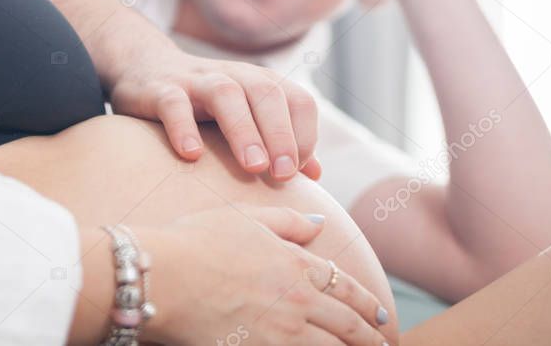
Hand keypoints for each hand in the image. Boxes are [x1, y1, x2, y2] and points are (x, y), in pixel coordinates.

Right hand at [108, 47, 321, 181]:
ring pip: (226, 95)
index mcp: (259, 83)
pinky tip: (191, 155)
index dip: (304, 134)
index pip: (298, 100)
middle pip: (266, 93)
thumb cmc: (203, 104)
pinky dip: (184, 127)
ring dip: (243, 130)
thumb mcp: (245, 116)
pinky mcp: (161, 90)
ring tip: (252, 166)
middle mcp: (233, 76)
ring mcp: (196, 81)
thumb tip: (316, 174)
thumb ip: (279, 141)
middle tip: (283, 174)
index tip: (297, 173)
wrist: (146, 68)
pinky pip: (174, 104)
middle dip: (280, 134)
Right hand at [141, 205, 394, 345]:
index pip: (343, 286)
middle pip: (347, 325)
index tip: (379, 314)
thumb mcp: (243, 218)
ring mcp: (282, 332)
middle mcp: (297, 300)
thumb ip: (285, 221)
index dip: (365, 302)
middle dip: (371, 338)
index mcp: (295, 264)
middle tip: (385, 345)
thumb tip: (317, 225)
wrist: (165, 275)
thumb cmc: (196, 241)